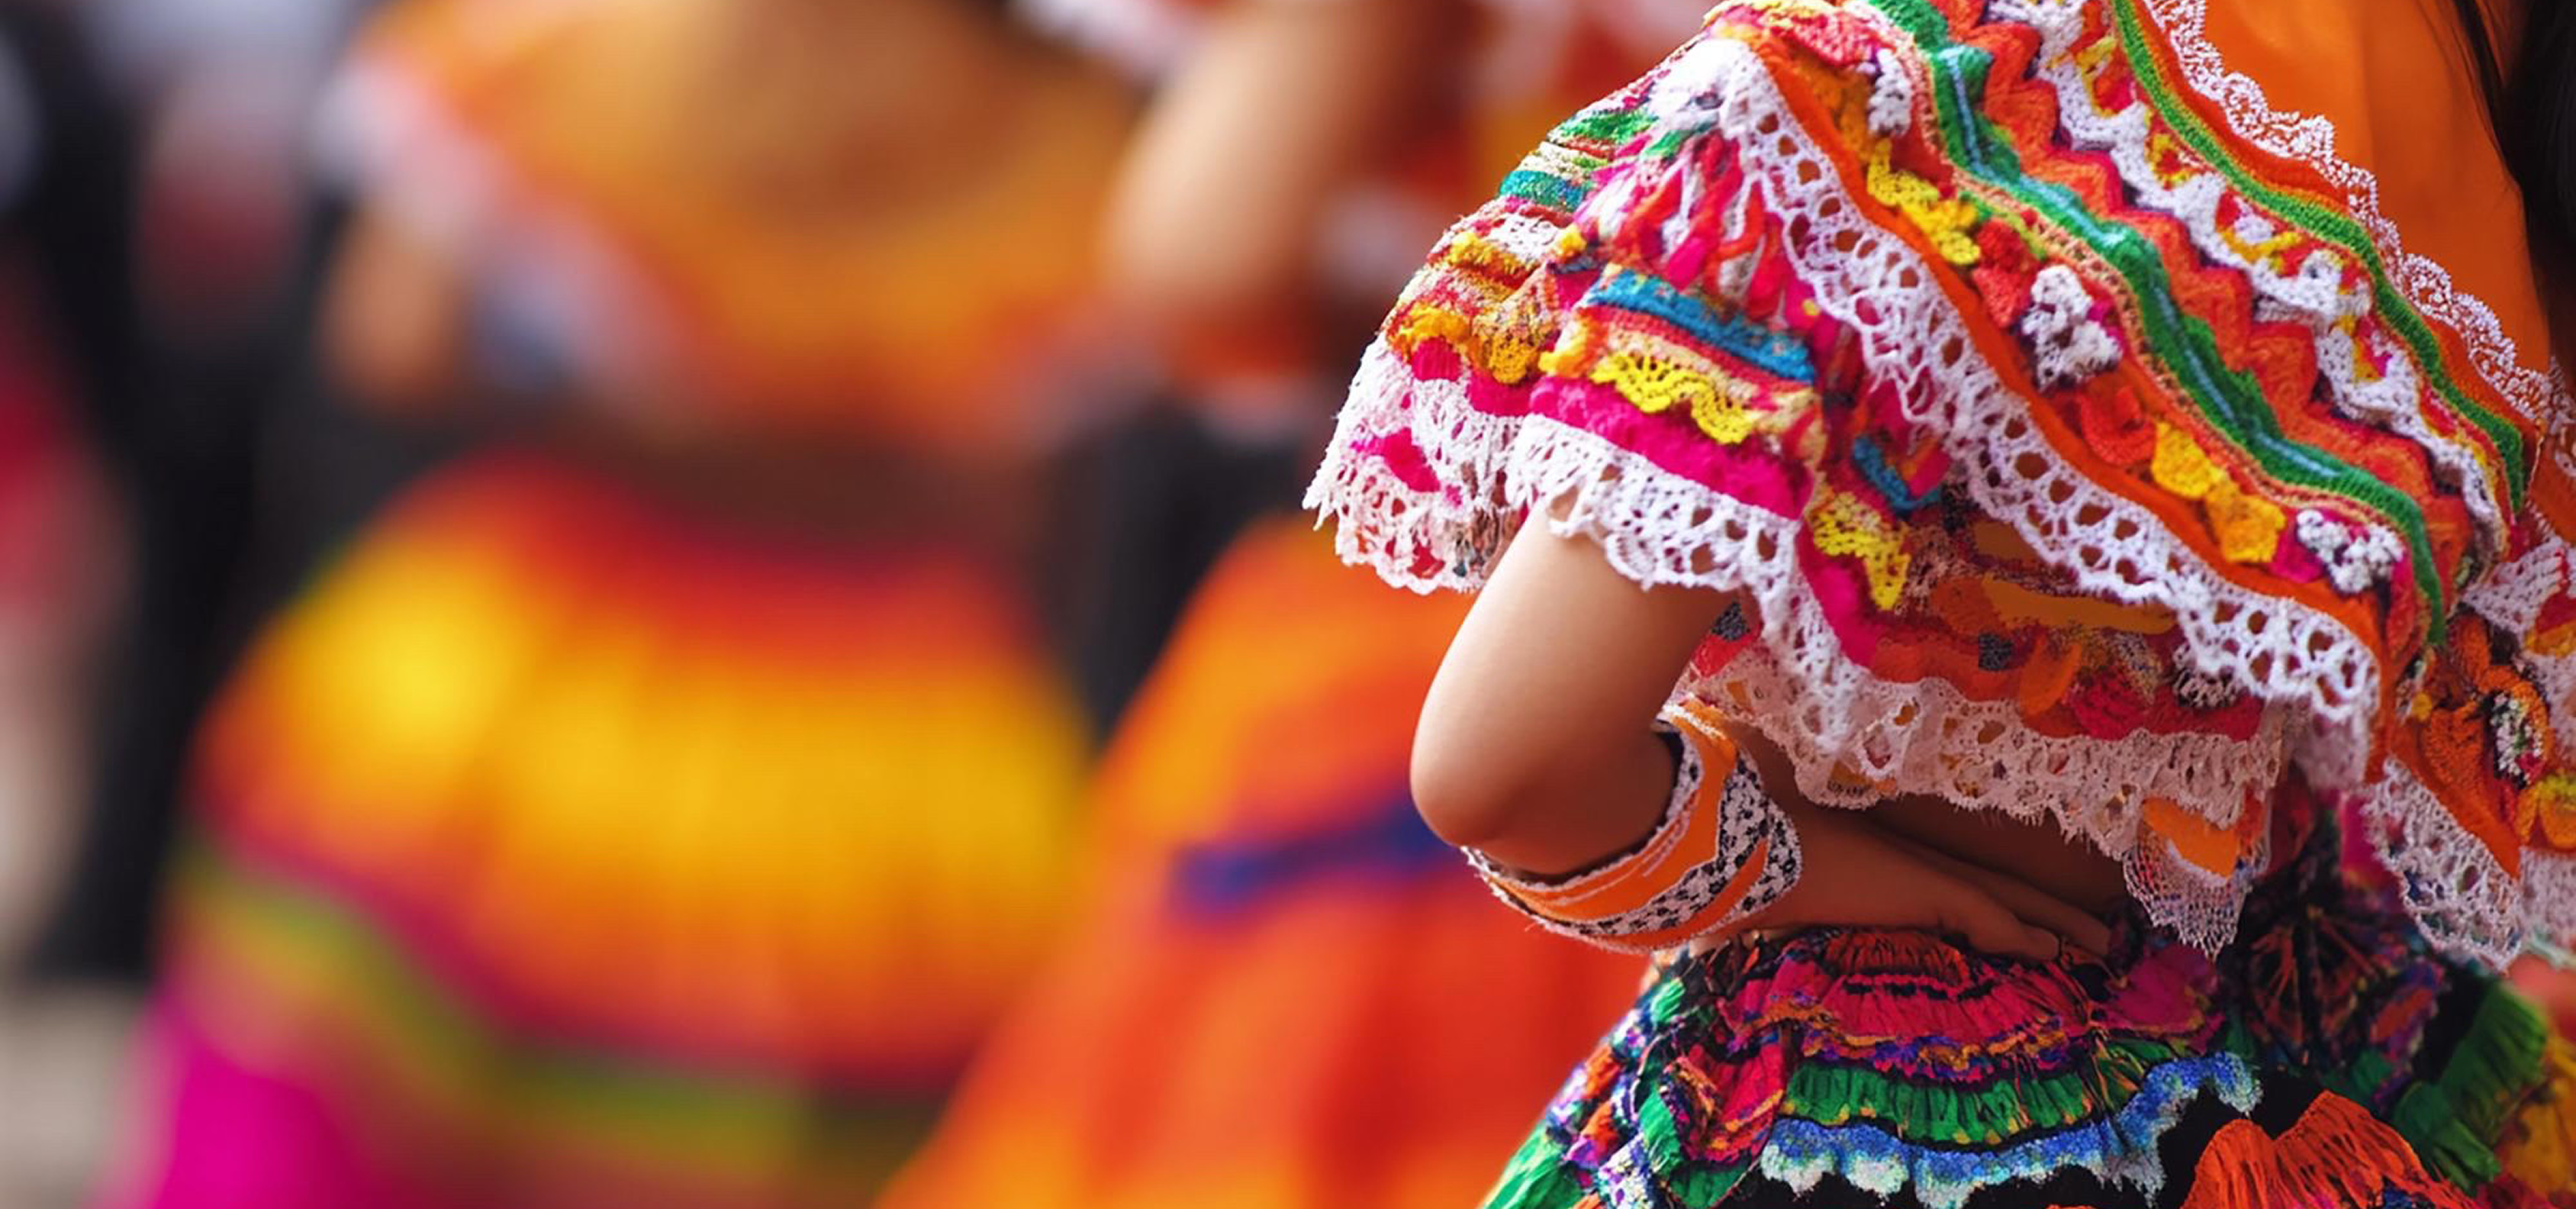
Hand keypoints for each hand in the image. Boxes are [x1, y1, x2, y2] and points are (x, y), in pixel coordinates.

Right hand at [1719, 800, 2115, 962]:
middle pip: (2003, 890)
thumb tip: (1764, 940)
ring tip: (2101, 944)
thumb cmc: (1762, 857)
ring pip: (2008, 902)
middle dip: (2052, 913)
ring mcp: (1923, 874)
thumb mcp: (1797, 891)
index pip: (1968, 887)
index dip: (2009, 905)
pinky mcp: (1924, 887)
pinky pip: (1985, 916)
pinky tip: (2052, 949)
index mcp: (1893, 866)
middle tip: (2101, 935)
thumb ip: (1815, 900)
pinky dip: (2018, 934)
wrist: (1746, 840)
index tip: (2043, 926)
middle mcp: (1917, 864)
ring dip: (2055, 924)